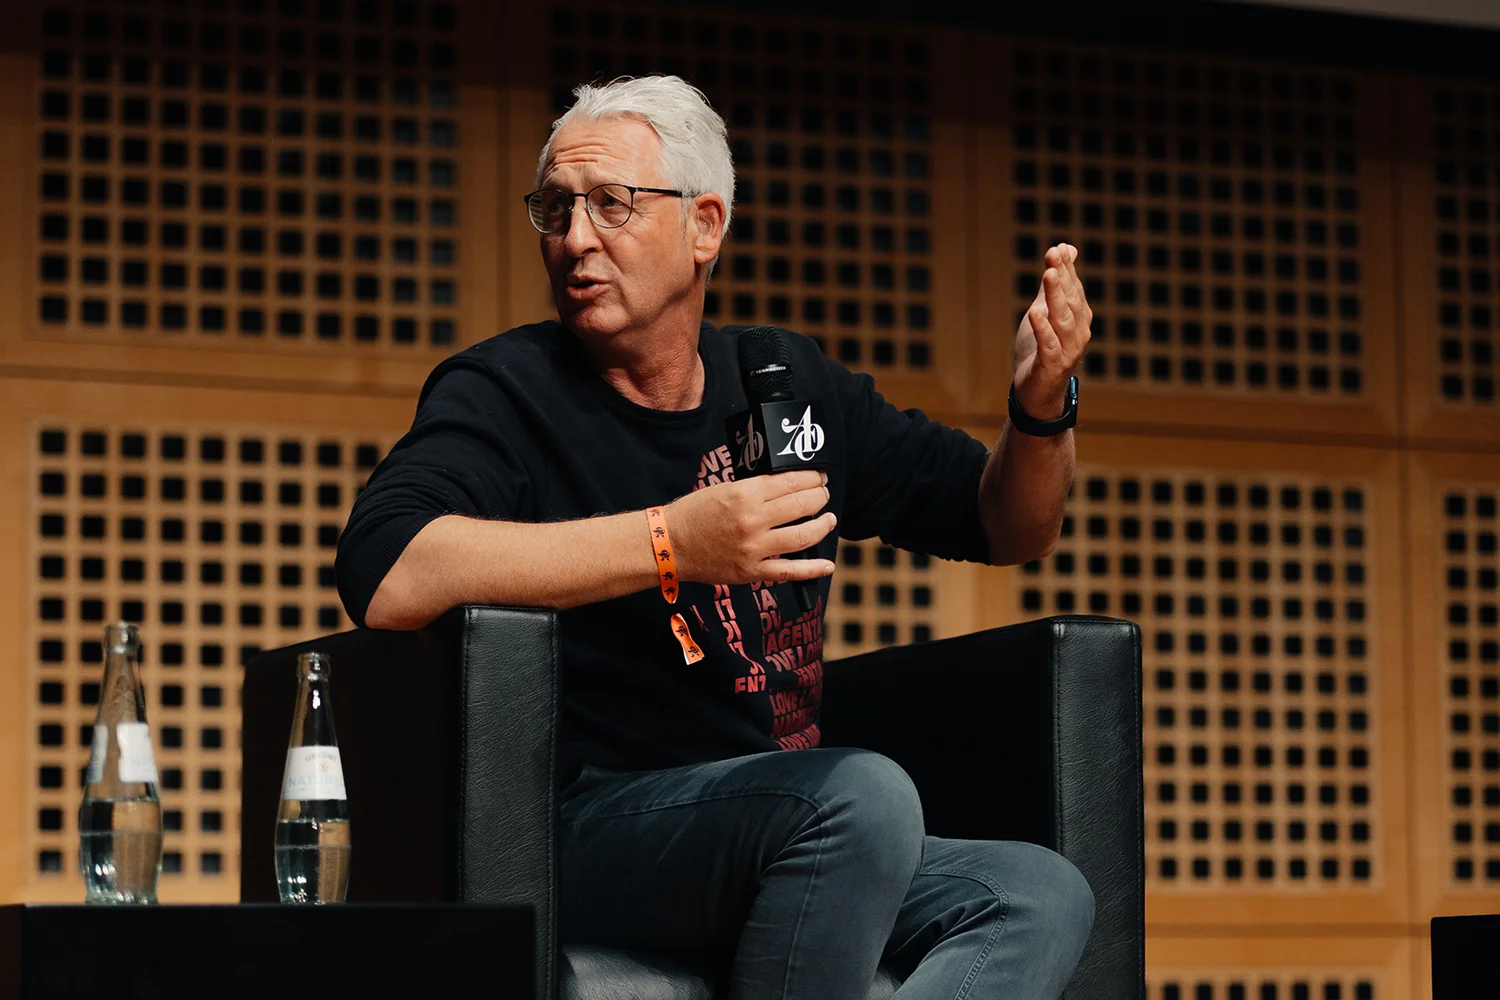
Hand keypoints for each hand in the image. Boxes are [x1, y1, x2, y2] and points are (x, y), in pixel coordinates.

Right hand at [667, 470, 837, 584]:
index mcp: (745, 495)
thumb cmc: (693, 514)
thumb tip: (787, 486)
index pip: (791, 482)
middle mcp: (753, 521)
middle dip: (820, 497)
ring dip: (823, 526)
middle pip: (802, 505)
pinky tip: (828, 564)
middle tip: (824, 494)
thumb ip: (755, 488)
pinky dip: (813, 569)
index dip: (812, 477)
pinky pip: (790, 571)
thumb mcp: (723, 488)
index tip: (819, 476)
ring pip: (803, 536)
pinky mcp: (752, 571)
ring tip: (829, 520)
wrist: (669, 545)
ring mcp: (754, 548)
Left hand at [1013, 244, 1091, 418]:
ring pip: (1064, 320)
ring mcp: (1068, 351)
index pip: (1074, 288)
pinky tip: (1034, 313)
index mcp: (1078, 318)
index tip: (1059, 248)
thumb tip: (1065, 249)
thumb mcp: (1044, 312)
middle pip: (1072, 301)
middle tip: (1053, 255)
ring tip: (1047, 275)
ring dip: (1056, 297)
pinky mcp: (1053, 367)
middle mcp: (1078, 333)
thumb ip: (1053, 284)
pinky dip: (1043, 329)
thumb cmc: (1041, 351)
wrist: (1037, 393)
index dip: (1067, 268)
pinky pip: (1049, 346)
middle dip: (1062, 277)